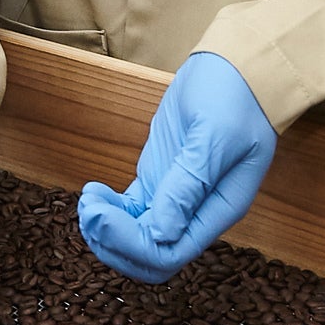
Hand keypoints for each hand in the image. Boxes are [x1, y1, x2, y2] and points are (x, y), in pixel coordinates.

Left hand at [77, 52, 275, 283]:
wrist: (236, 68)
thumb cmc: (236, 97)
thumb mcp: (216, 135)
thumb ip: (189, 184)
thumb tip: (161, 233)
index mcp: (218, 210)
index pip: (171, 253)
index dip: (132, 245)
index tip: (104, 215)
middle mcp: (196, 213)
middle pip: (150, 256)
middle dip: (114, 243)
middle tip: (90, 210)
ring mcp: (174, 198)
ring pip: (135, 238)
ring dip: (105, 229)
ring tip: (89, 200)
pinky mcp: (158, 180)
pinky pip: (129, 213)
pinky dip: (107, 211)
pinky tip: (94, 192)